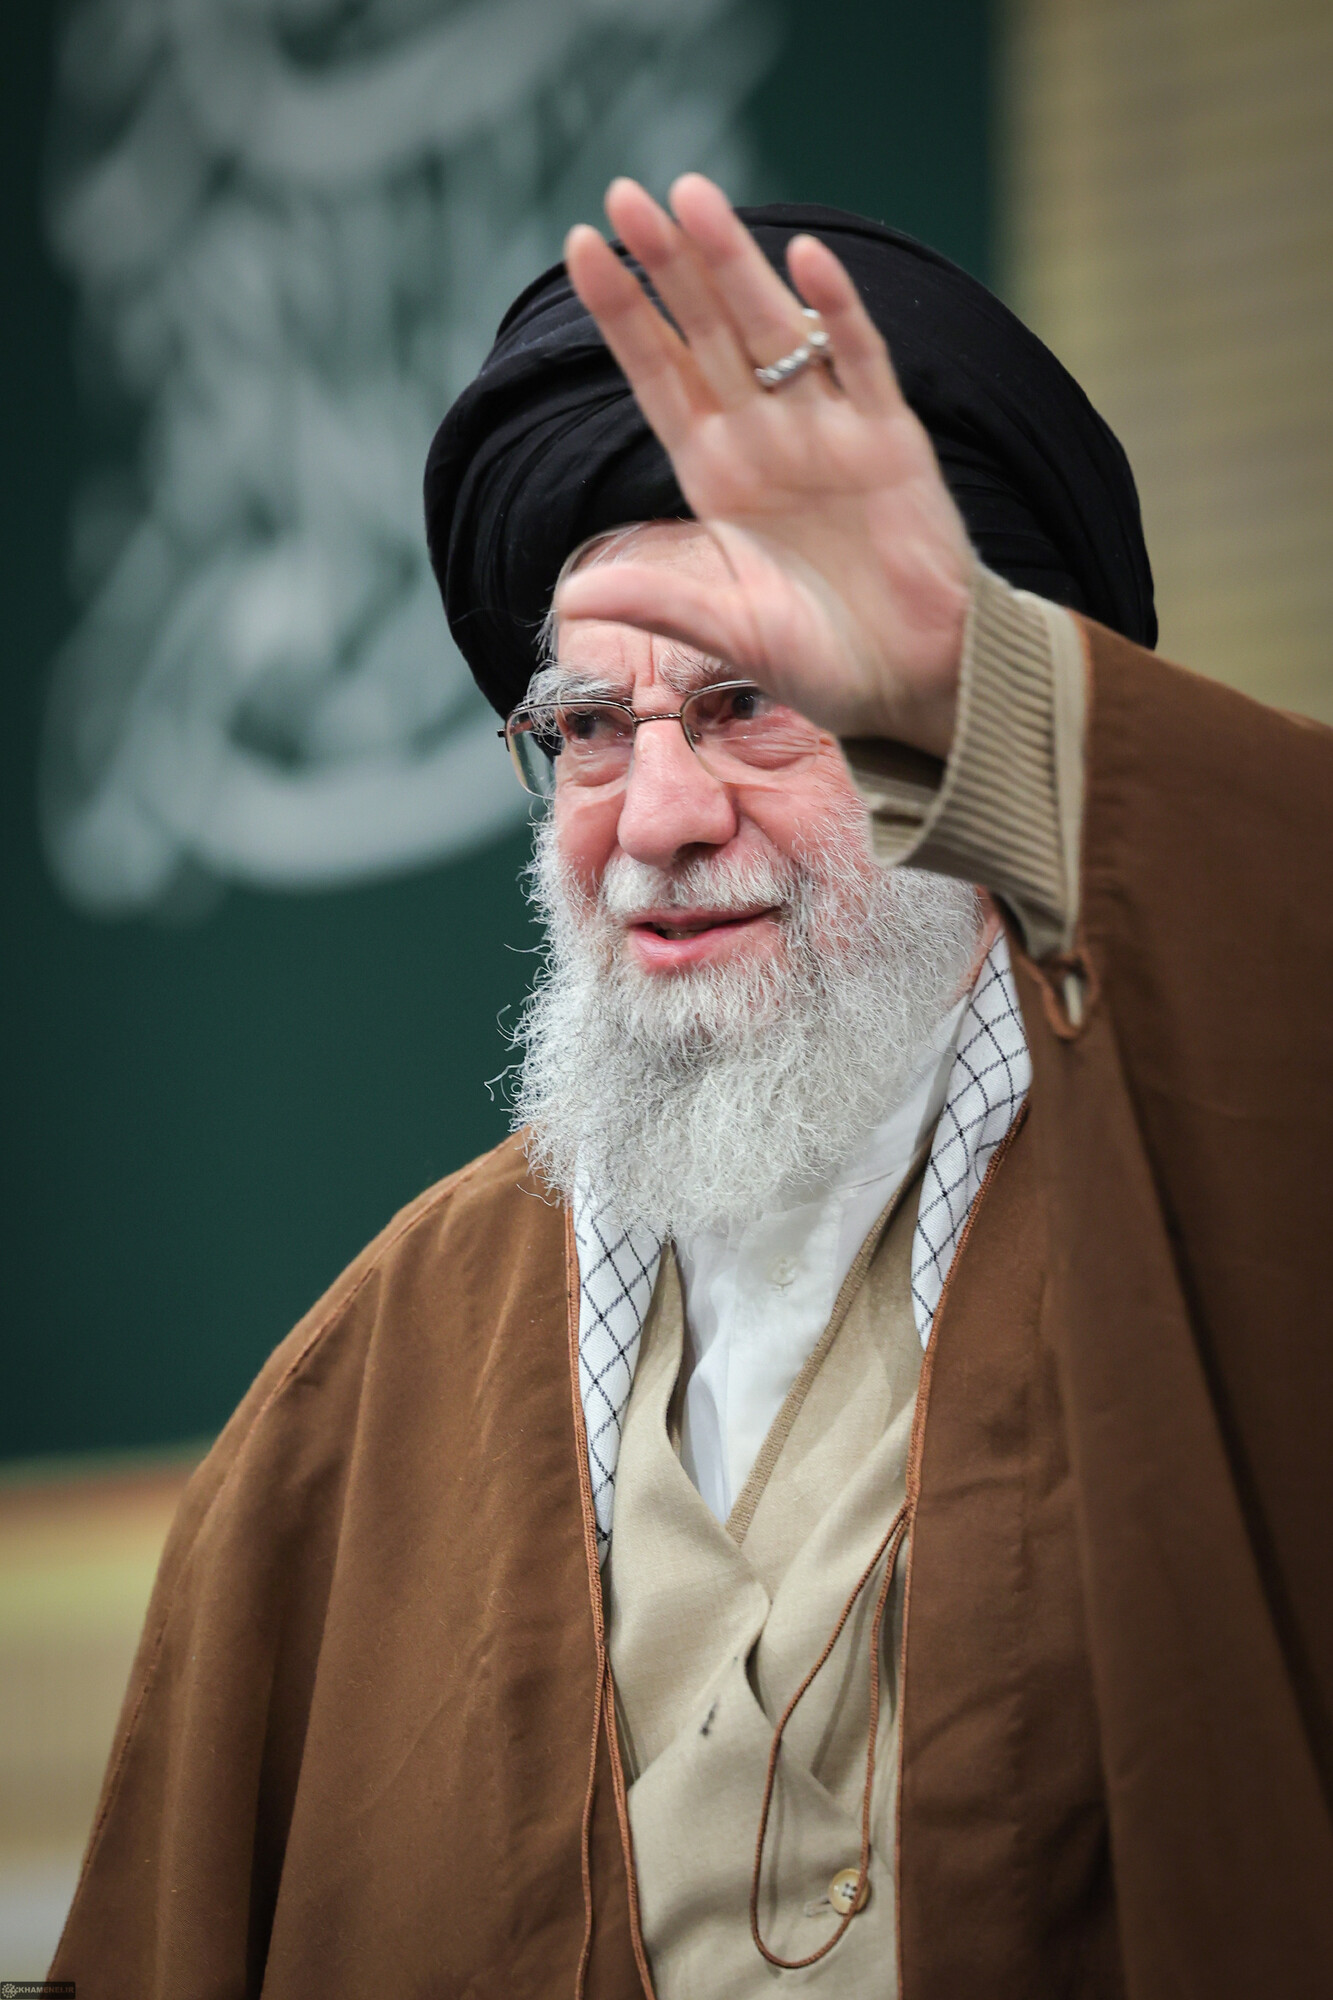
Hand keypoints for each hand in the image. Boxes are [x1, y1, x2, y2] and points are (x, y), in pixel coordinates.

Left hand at [557, 175, 976, 757]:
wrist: (918, 684)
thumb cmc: (824, 662)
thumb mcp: (729, 634)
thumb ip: (658, 603)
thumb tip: (568, 598)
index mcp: (718, 474)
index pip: (658, 374)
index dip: (623, 312)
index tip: (580, 244)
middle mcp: (767, 439)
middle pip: (708, 332)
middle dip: (670, 264)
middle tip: (627, 192)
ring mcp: (830, 432)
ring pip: (777, 330)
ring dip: (737, 265)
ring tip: (694, 196)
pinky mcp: (892, 442)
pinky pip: (861, 363)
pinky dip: (840, 314)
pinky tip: (808, 260)